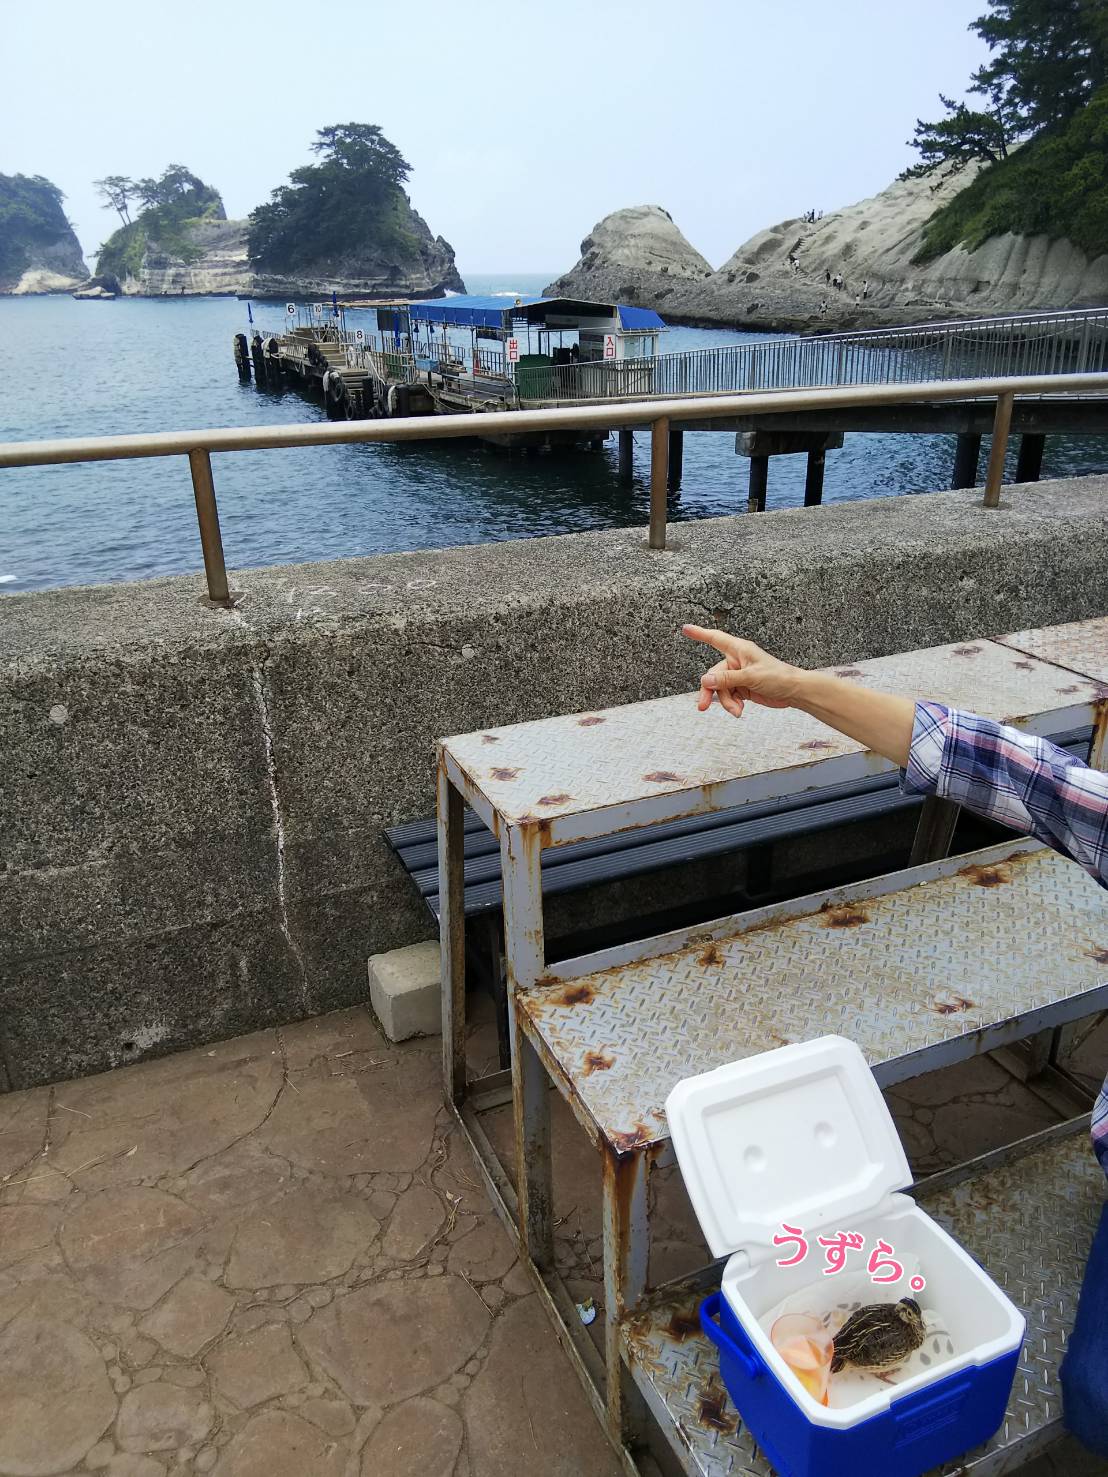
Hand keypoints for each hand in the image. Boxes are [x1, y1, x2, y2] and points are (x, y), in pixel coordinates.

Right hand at [682, 626, 804, 717]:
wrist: (794, 692)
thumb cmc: (779, 677)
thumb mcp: (751, 677)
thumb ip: (727, 679)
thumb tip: (707, 679)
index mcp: (739, 650)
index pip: (715, 639)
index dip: (700, 633)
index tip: (686, 628)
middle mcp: (736, 661)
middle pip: (713, 675)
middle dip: (710, 692)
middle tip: (702, 706)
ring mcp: (738, 675)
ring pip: (721, 689)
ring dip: (726, 702)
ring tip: (736, 710)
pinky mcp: (742, 688)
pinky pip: (729, 696)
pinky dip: (732, 704)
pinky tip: (740, 710)